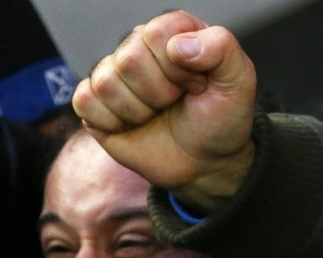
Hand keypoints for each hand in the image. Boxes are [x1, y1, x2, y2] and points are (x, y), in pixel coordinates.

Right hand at [72, 11, 256, 210]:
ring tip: (155, 114)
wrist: (204, 162)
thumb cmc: (220, 119)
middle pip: (128, 59)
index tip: (196, 85)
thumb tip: (178, 46)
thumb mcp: (239, 82)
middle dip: (157, 93)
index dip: (178, 68)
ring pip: (105, 82)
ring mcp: (114, 75)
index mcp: (172, 31)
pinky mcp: (95, 103)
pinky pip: (84, 101)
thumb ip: (222, 49)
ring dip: (136, 111)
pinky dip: (109, 122)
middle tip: (174, 102)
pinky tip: (131, 125)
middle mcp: (138, 46)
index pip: (156, 34)